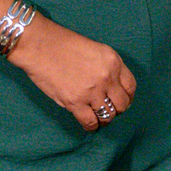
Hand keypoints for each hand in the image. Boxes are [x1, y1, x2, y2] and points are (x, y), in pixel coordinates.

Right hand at [9, 16, 136, 131]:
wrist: (40, 45)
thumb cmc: (63, 44)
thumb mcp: (95, 49)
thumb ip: (106, 67)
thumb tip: (111, 87)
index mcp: (113, 61)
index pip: (130, 86)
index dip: (128, 96)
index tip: (122, 100)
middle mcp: (106, 77)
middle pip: (122, 104)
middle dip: (117, 109)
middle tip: (109, 109)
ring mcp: (91, 92)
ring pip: (108, 116)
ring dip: (104, 118)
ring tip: (97, 116)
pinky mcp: (75, 103)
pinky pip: (90, 123)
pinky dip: (91, 126)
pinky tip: (88, 123)